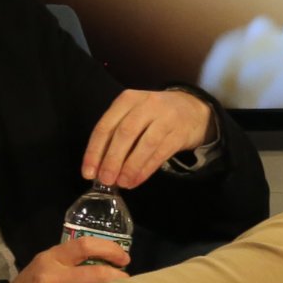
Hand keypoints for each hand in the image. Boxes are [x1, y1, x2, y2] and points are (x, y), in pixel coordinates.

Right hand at [7, 236, 132, 282]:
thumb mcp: (48, 264)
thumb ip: (71, 260)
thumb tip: (109, 261)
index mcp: (52, 257)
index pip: (85, 245)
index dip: (110, 249)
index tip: (124, 259)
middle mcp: (53, 276)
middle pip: (96, 273)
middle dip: (118, 277)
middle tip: (127, 281)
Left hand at [81, 88, 214, 189]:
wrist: (193, 110)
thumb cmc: (155, 115)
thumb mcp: (133, 114)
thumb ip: (116, 134)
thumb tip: (99, 167)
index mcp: (128, 100)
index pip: (106, 126)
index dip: (95, 151)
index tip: (88, 172)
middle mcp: (146, 105)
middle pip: (124, 134)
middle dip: (112, 160)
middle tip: (105, 180)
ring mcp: (165, 118)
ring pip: (144, 145)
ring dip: (130, 167)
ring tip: (122, 183)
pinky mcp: (179, 133)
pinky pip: (160, 154)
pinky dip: (146, 169)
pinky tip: (136, 181)